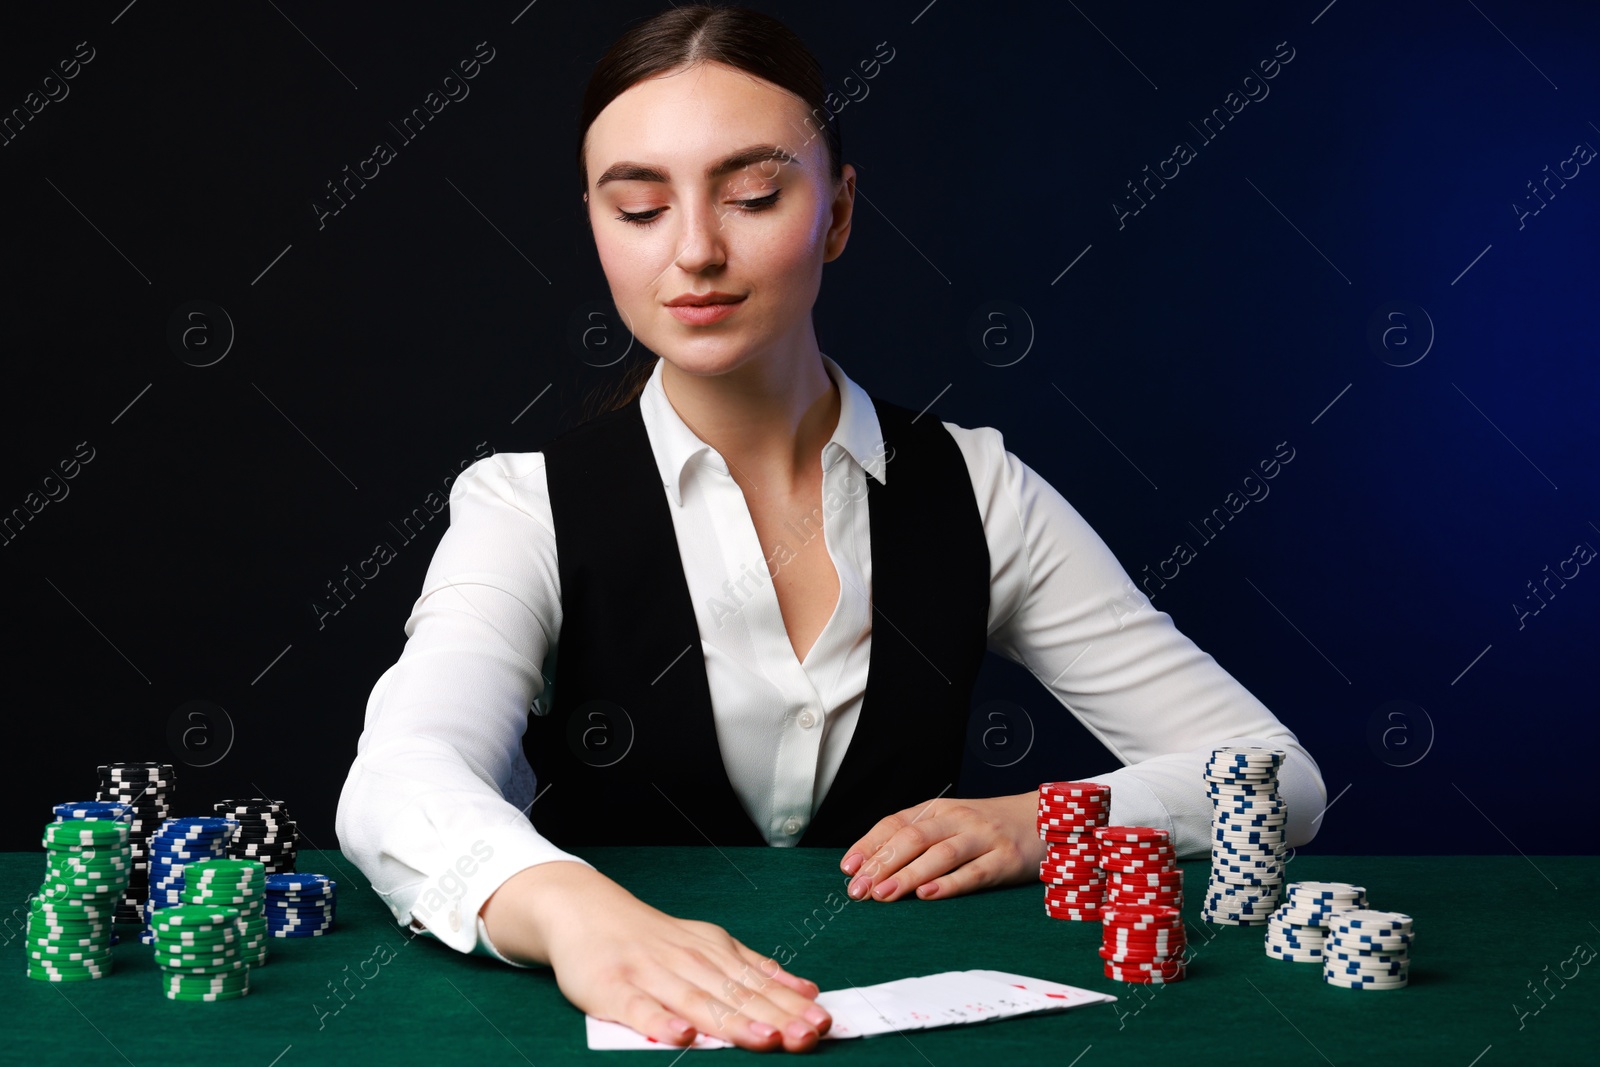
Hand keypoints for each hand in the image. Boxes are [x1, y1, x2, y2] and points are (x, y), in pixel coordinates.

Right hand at [480, 862, 830, 1051]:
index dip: (791, 1005)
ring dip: (735, 1023)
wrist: (584, 910)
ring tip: (767, 1040)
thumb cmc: (651, 937)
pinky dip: (662, 1023)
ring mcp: (651, 975)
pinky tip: (685, 1037)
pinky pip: (641, 1010)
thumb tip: (804, 990)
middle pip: (737, 995)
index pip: (759, 984)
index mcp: (713, 954)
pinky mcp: (614, 989)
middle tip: (808, 1036)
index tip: (822, 1022)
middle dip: (776, 1018)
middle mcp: (687, 962)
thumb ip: (752, 968)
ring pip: (699, 1003)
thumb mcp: (707, 944)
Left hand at [838, 792, 1044, 901]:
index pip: (896, 823)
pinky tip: (928, 895)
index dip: (869, 845)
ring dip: (908, 875)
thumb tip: (869, 864)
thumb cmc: (988, 827)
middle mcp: (958, 819)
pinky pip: (974, 872)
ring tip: (884, 894)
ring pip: (940, 854)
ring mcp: (983, 838)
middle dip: (882, 864)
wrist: (1043, 819)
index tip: (848, 868)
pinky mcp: (1005, 860)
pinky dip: (949, 884)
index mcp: (939, 809)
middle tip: (860, 889)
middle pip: (913, 838)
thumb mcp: (950, 823)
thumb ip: (916, 838)